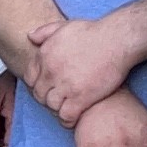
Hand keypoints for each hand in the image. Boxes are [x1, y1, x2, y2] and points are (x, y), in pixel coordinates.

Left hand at [34, 12, 140, 126]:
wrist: (116, 40)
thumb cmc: (94, 32)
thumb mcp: (64, 26)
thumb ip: (45, 31)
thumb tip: (30, 36)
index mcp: (45, 55)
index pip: (29, 78)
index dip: (37, 85)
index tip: (48, 87)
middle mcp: (51, 71)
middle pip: (39, 94)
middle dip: (46, 99)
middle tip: (58, 100)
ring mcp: (65, 85)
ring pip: (51, 106)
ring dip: (57, 109)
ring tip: (66, 108)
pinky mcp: (81, 97)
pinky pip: (66, 116)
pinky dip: (67, 120)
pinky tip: (74, 118)